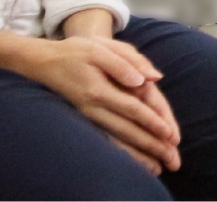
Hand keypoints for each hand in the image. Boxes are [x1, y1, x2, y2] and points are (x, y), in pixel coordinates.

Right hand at [0, 20, 181, 172]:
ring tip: (159, 169)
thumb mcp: (101, 48)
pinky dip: (122, 153)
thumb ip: (126, 63)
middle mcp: (94, 108)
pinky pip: (106, 140)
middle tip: (173, 161)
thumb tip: (150, 80)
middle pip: (128, 130)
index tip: (170, 135)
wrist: (43, 62)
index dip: (152, 121)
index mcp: (99, 90)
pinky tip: (136, 163)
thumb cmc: (76, 51)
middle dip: (151, 146)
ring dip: (138, 155)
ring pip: (117, 140)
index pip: (133, 108)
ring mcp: (89, 116)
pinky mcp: (87, 120)